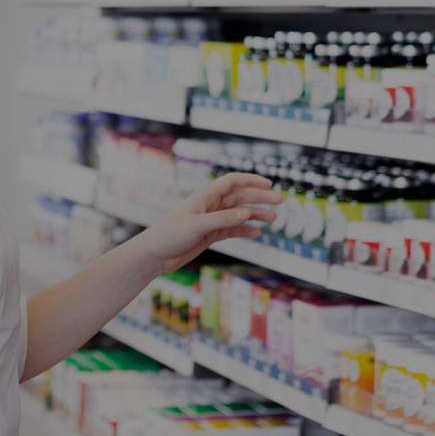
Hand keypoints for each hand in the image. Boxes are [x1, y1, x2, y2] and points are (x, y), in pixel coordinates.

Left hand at [137, 173, 282, 274]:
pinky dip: (244, 230)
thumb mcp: (198, 226)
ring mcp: (210, 220)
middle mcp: (209, 206)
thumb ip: (223, 219)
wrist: (154, 254)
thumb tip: (247, 212)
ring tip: (273, 219)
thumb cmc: (170, 235)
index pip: (231, 182)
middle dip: (259, 198)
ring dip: (255, 214)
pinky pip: (231, 230)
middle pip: (239, 197)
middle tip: (280, 202)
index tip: (269, 185)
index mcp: (204, 197)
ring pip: (238, 214)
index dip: (250, 180)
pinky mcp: (209, 235)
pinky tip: (257, 233)